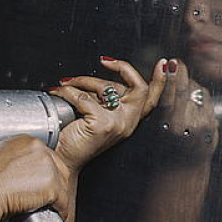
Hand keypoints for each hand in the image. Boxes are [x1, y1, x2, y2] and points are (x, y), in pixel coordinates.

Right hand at [0, 134, 71, 217]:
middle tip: (44, 197)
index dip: (45, 172)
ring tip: (46, 206)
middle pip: (59, 168)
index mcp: (26, 141)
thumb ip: (12, 159)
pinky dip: (60, 210)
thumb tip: (18, 170)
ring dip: (57, 197)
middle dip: (55, 184)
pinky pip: (63, 201)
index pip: (47, 156)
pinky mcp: (52, 185)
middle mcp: (40, 150)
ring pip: (63, 185)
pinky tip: (51, 213)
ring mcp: (48, 167)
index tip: (41, 182)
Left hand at [48, 56, 168, 173]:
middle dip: (122, 68)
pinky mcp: (101, 124)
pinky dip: (68, 91)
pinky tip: (59, 92)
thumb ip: (104, 98)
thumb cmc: (74, 138)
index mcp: (128, 120)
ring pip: (107, 87)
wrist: (60, 159)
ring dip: (83, 79)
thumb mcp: (95, 114)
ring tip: (68, 83)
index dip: (160, 80)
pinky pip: (83, 97)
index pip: (151, 98)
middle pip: (139, 88)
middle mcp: (127, 123)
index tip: (163, 63)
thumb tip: (100, 76)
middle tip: (105, 61)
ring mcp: (116, 124)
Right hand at [143, 60, 219, 166]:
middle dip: (180, 73)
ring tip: (180, 95)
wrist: (183, 167)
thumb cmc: (164, 144)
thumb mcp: (155, 125)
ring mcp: (201, 124)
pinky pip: (206, 99)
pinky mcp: (212, 124)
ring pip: (196, 91)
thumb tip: (166, 72)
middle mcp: (184, 124)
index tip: (168, 62)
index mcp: (166, 124)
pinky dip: (199, 96)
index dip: (169, 76)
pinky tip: (192, 104)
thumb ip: (160, 102)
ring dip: (189, 86)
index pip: (169, 95)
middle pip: (184, 88)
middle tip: (175, 62)